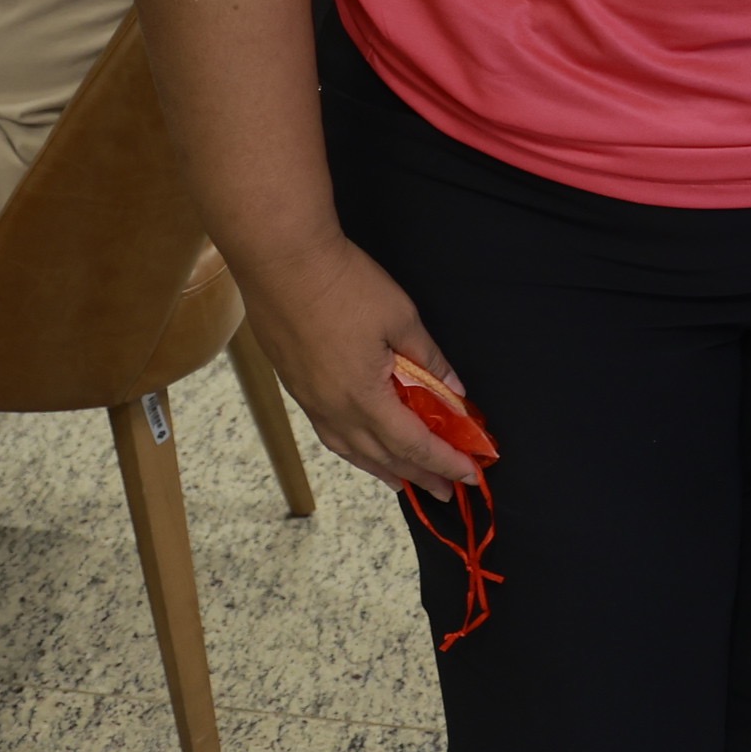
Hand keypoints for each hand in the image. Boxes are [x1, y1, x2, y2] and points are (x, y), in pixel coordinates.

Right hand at [236, 232, 480, 495]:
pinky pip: (330, 433)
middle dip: (419, 475)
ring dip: (382, 469)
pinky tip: (359, 445)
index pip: (414, 444)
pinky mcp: (294, 385)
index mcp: (364, 397)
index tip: (470, 474)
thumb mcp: (400, 316)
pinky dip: (353, 449)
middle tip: (445, 491)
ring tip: (403, 482)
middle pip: (383, 456)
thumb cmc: (343, 284)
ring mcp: (310, 400)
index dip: (444, 461)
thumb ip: (428, 358)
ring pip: (351, 450)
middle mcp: (334, 410)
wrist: (280, 260)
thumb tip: (455, 389)